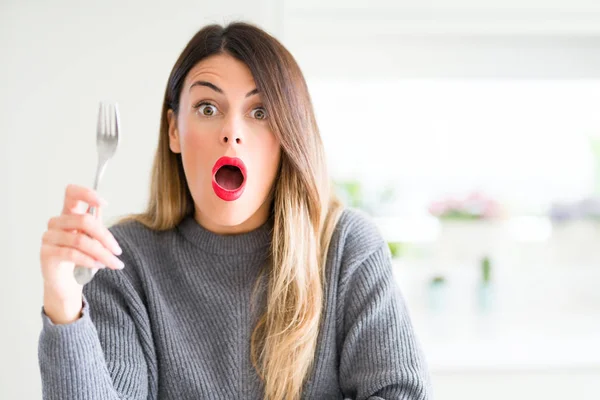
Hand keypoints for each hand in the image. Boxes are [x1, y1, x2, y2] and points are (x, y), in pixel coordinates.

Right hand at [40, 184, 122, 323]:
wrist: (66, 283)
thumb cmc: (80, 258)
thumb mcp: (92, 239)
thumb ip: (95, 224)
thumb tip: (100, 206)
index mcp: (67, 214)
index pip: (71, 193)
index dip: (87, 194)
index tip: (105, 203)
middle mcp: (56, 223)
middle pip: (84, 220)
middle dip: (106, 237)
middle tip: (118, 251)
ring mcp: (49, 237)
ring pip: (80, 240)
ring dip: (102, 253)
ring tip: (114, 263)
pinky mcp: (46, 254)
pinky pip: (72, 254)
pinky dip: (90, 260)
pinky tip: (99, 265)